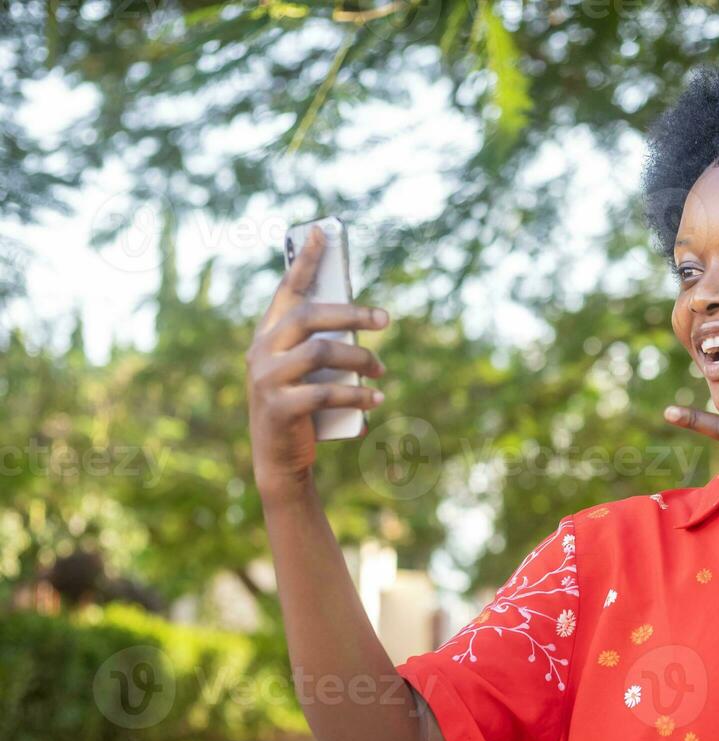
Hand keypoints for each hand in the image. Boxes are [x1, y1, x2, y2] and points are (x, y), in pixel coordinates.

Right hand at [246, 225, 389, 499]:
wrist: (279, 460)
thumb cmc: (301, 409)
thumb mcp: (308, 373)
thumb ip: (323, 346)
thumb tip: (366, 320)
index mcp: (268, 336)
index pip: (287, 290)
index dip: (306, 261)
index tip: (325, 232)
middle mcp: (261, 351)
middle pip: (310, 316)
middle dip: (353, 313)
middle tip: (386, 319)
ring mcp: (267, 379)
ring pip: (322, 351)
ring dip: (361, 358)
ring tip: (381, 371)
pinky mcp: (279, 407)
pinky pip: (326, 391)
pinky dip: (358, 395)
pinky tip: (376, 400)